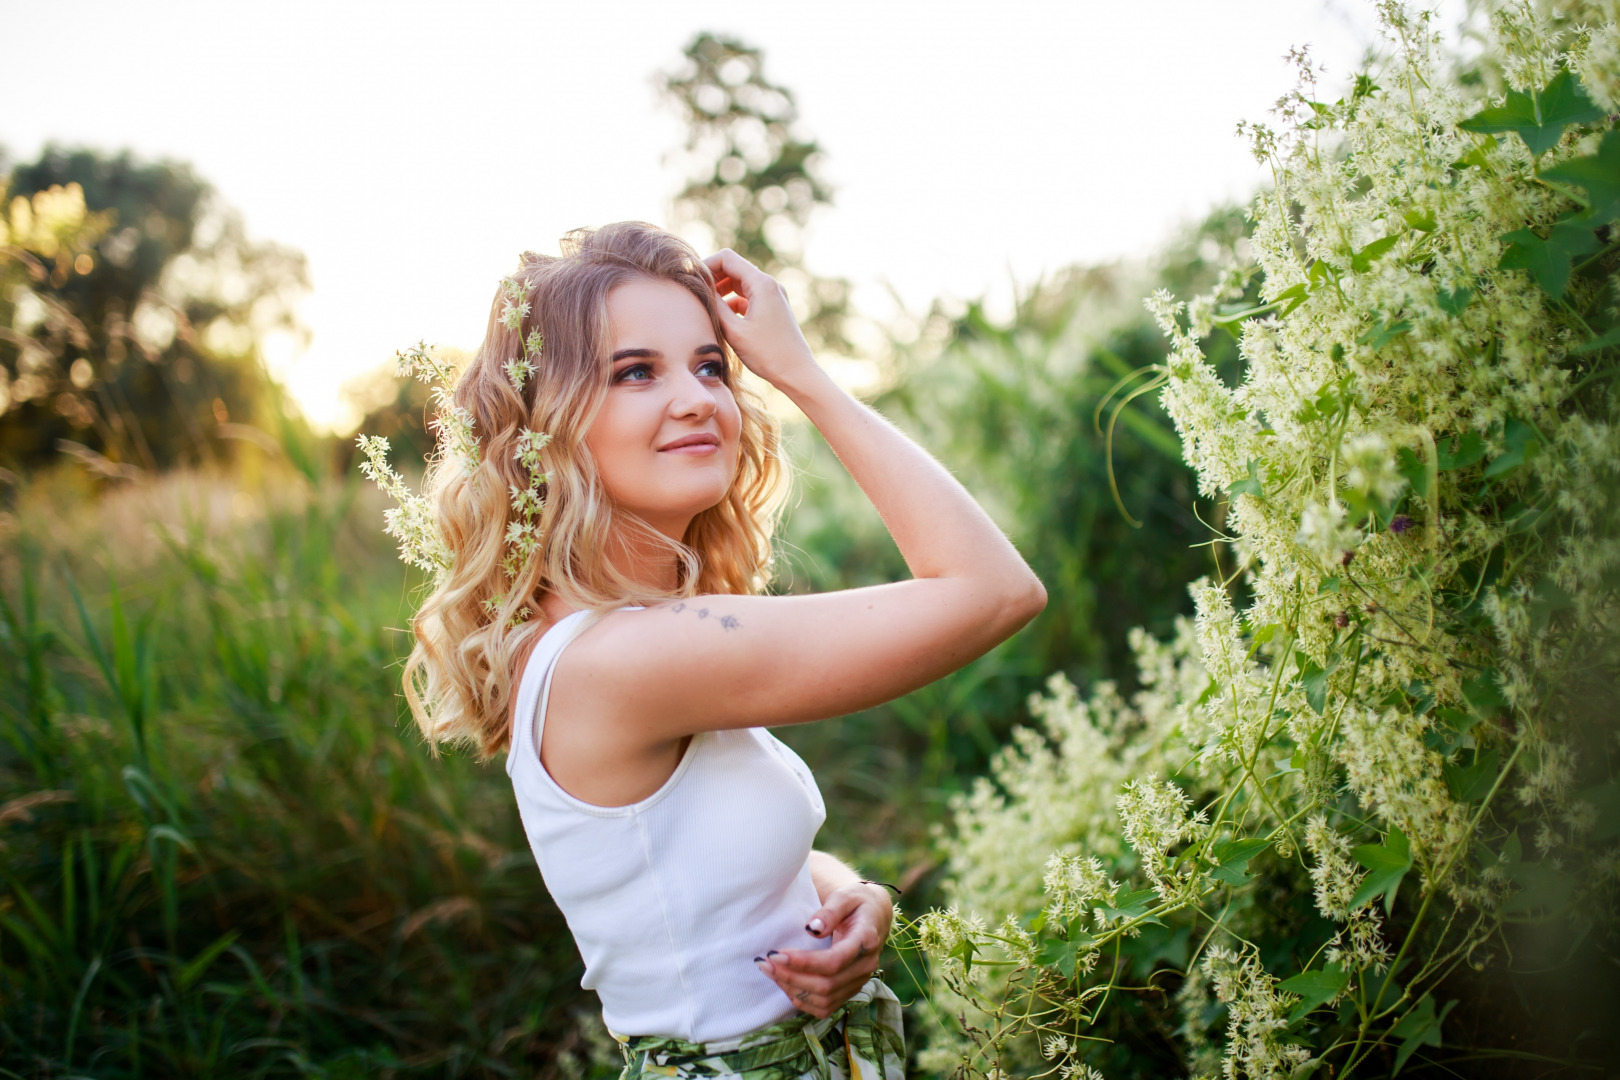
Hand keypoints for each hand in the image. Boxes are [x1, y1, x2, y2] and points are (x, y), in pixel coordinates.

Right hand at [703, 249, 820, 390]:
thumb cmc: (768, 354)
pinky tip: (722, 317)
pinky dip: (733, 302)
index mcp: (762, 284)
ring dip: (722, 290)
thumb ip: (715, 306)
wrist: (797, 373)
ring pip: (741, 283)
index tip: (692, 281)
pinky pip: (748, 297)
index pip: (727, 258)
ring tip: (706, 305)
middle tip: (696, 294)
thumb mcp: (734, 330)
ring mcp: (773, 296)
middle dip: (713, 277)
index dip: (706, 265)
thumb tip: (700, 289)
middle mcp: (770, 284)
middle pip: (734, 268)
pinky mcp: (773, 308)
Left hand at [755, 882, 891, 1018]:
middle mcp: (865, 966)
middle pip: (826, 985)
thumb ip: (830, 911)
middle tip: (764, 962)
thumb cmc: (857, 902)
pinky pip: (825, 1007)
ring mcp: (858, 982)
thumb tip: (811, 929)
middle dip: (790, 976)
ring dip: (792, 989)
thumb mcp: (845, 896)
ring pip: (824, 1000)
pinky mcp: (849, 990)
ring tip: (769, 971)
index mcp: (866, 940)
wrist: (874, 916)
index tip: (775, 954)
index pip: (834, 961)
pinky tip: (785, 984)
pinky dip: (802, 1000)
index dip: (803, 962)